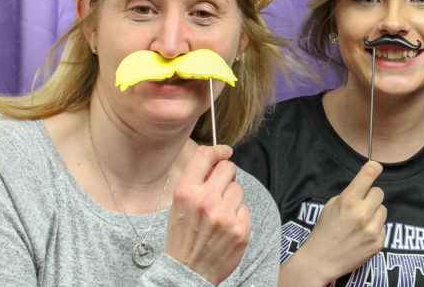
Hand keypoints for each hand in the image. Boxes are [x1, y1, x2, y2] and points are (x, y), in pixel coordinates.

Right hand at [165, 145, 250, 284]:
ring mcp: (225, 216)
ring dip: (231, 198)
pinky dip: (238, 216)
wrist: (187, 272)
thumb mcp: (178, 206)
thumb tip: (218, 157)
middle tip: (219, 190)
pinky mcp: (241, 229)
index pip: (205, 156)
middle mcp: (205, 201)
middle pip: (228, 168)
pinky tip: (226, 228)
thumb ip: (195, 181)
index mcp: (186, 193)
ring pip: (238, 189)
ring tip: (219, 215)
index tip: (224, 152)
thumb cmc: (183, 237)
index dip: (217, 151)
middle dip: (226, 176)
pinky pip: (245, 209)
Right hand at [279, 161, 386, 285]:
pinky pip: (383, 226)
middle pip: (379, 192)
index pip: (369, 174)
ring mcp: (372, 229)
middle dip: (370, 197)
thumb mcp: (332, 205)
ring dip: (374, 214)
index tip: (376, 167)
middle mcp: (363, 213)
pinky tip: (362, 236)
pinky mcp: (378, 242)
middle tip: (360, 206)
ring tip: (359, 224)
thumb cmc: (325, 230)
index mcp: (349, 200)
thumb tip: (367, 183)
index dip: (374, 168)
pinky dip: (375, 229)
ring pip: (383, 209)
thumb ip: (350, 193)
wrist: (321, 261)